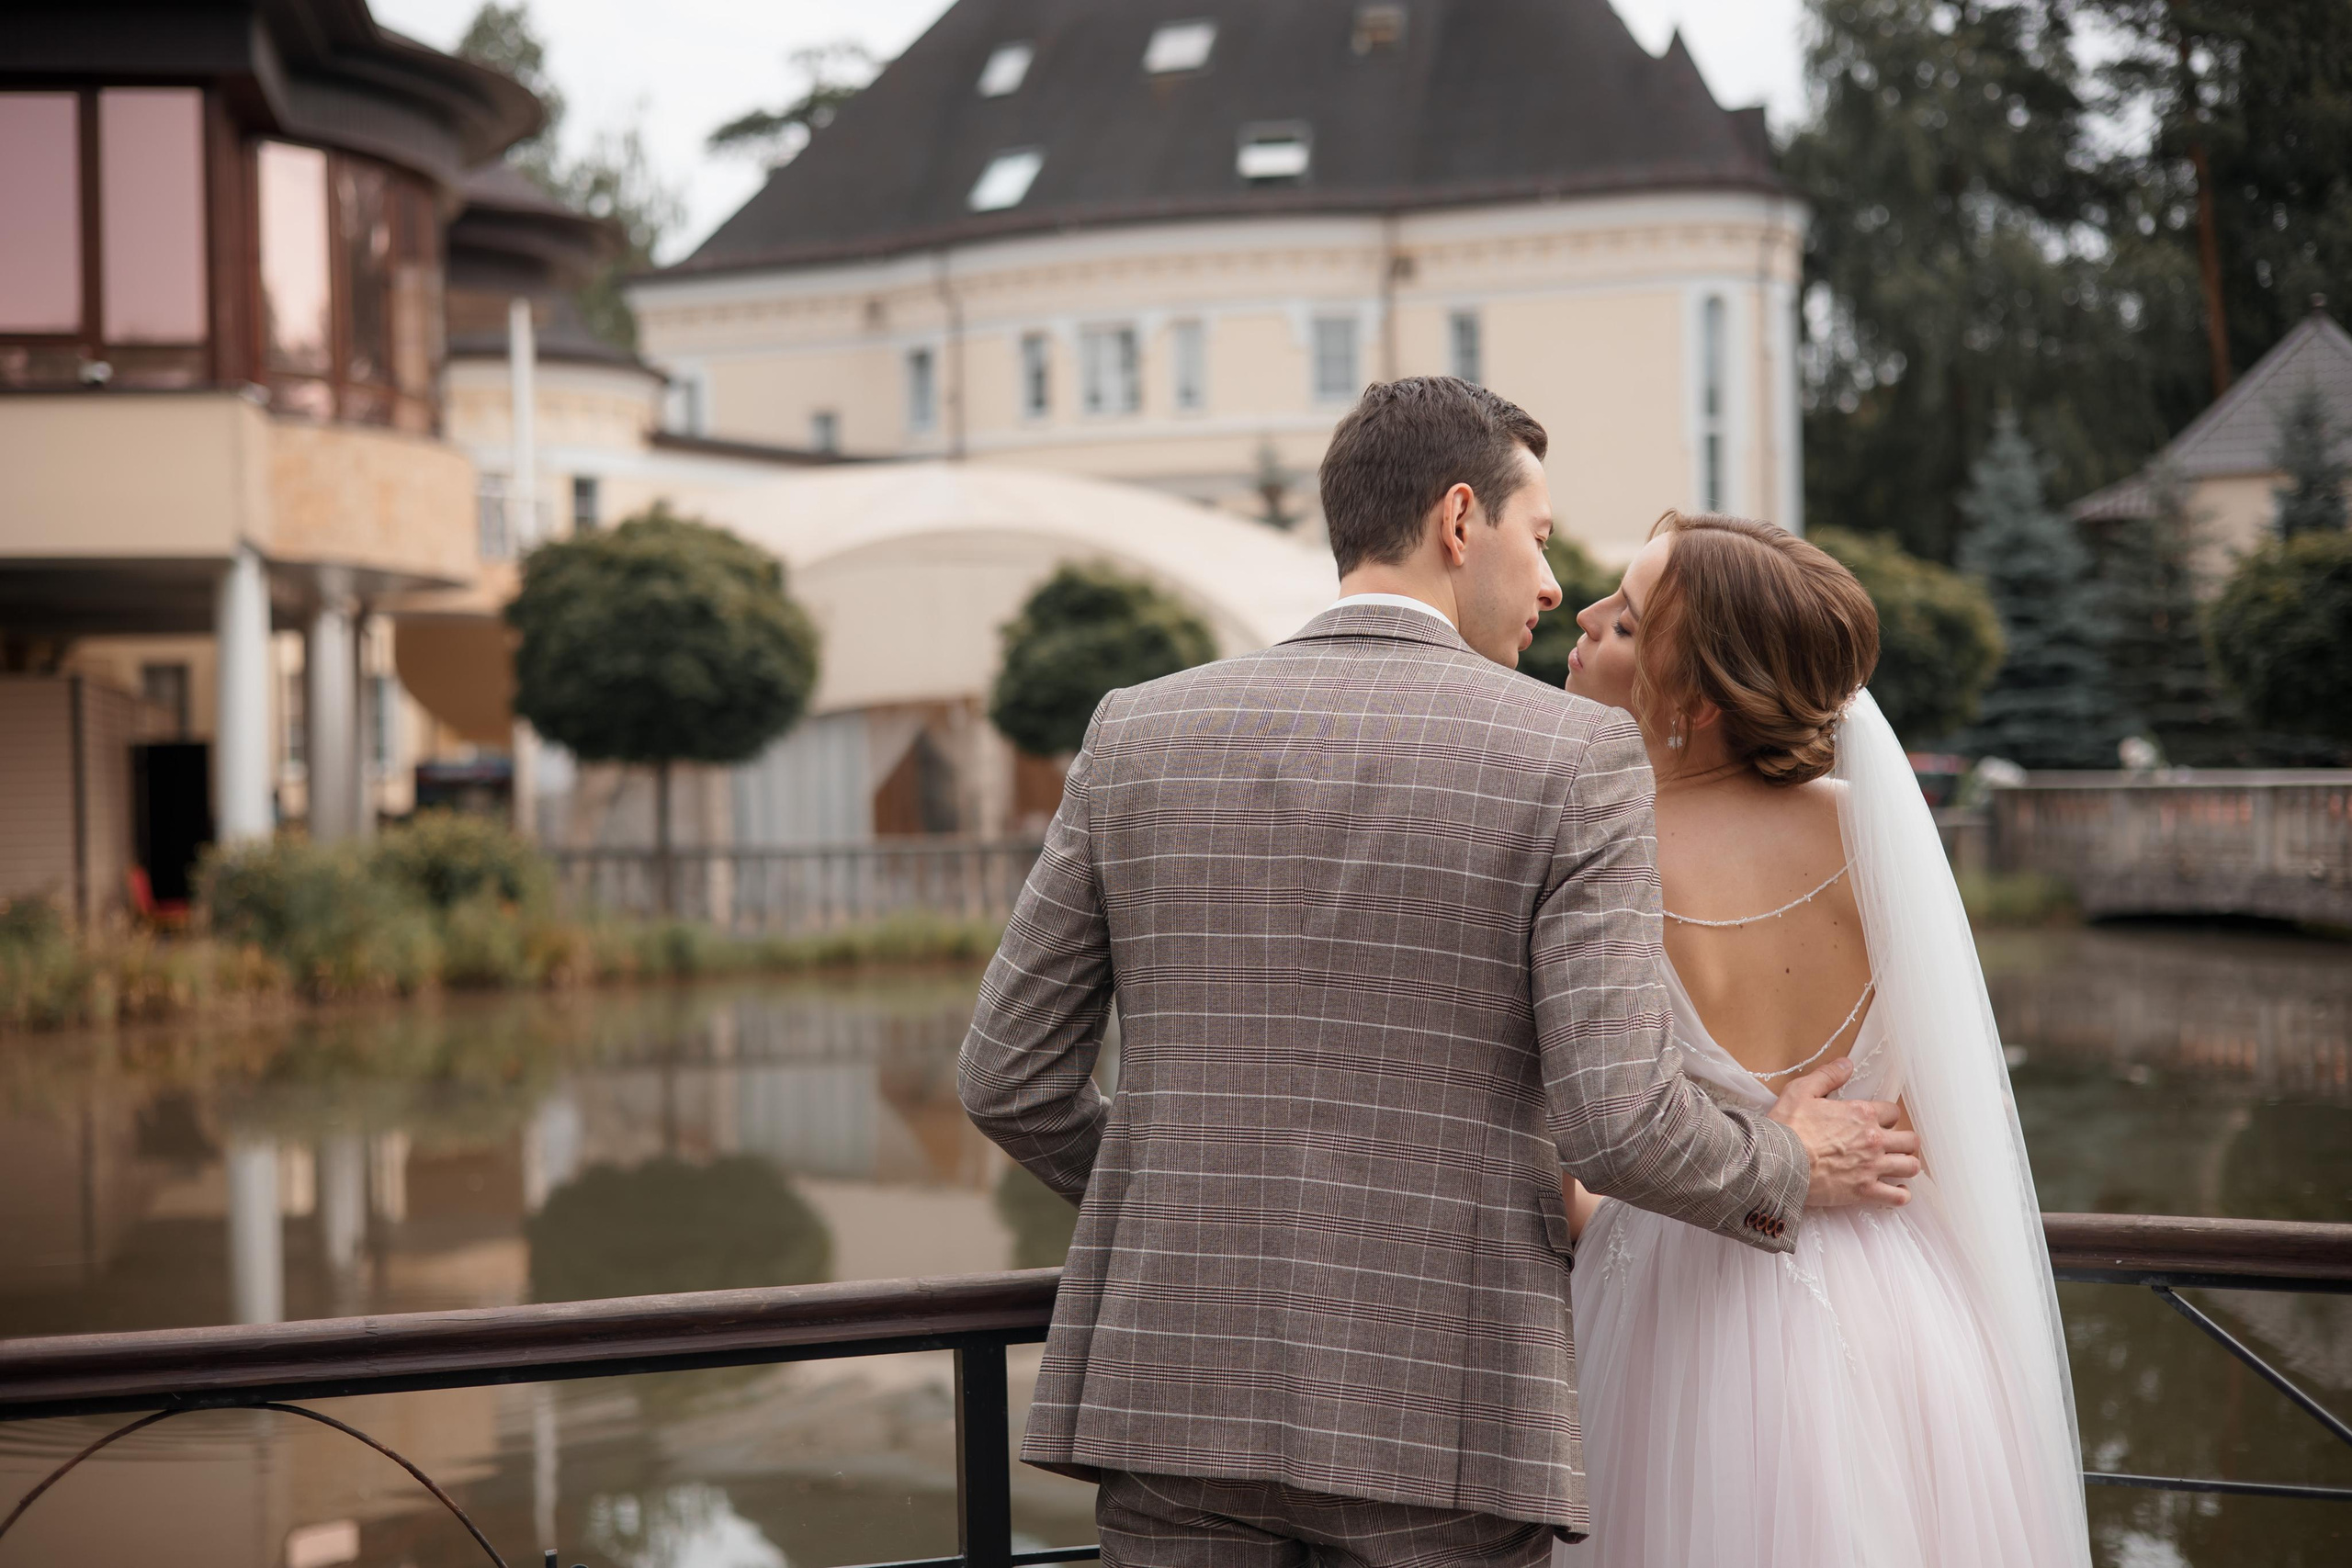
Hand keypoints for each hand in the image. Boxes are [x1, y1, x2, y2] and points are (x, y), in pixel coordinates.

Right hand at [1768, 1057, 1920, 1207]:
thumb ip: (1828, 1076)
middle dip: (1903, 1141)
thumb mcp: (1801, 1091)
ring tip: (1896, 1166)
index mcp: (1862, 1114)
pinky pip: (1897, 1197)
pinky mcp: (1865, 1191)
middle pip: (1909, 1139)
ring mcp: (1872, 1167)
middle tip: (1892, 1145)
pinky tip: (1896, 1190)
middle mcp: (1873, 1139)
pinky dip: (1901, 1194)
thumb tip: (1847, 1064)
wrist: (1778, 1162)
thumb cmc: (1787, 1127)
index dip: (1886, 1116)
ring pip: (1910, 1166)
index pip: (1893, 1112)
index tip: (1877, 1122)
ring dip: (1906, 1164)